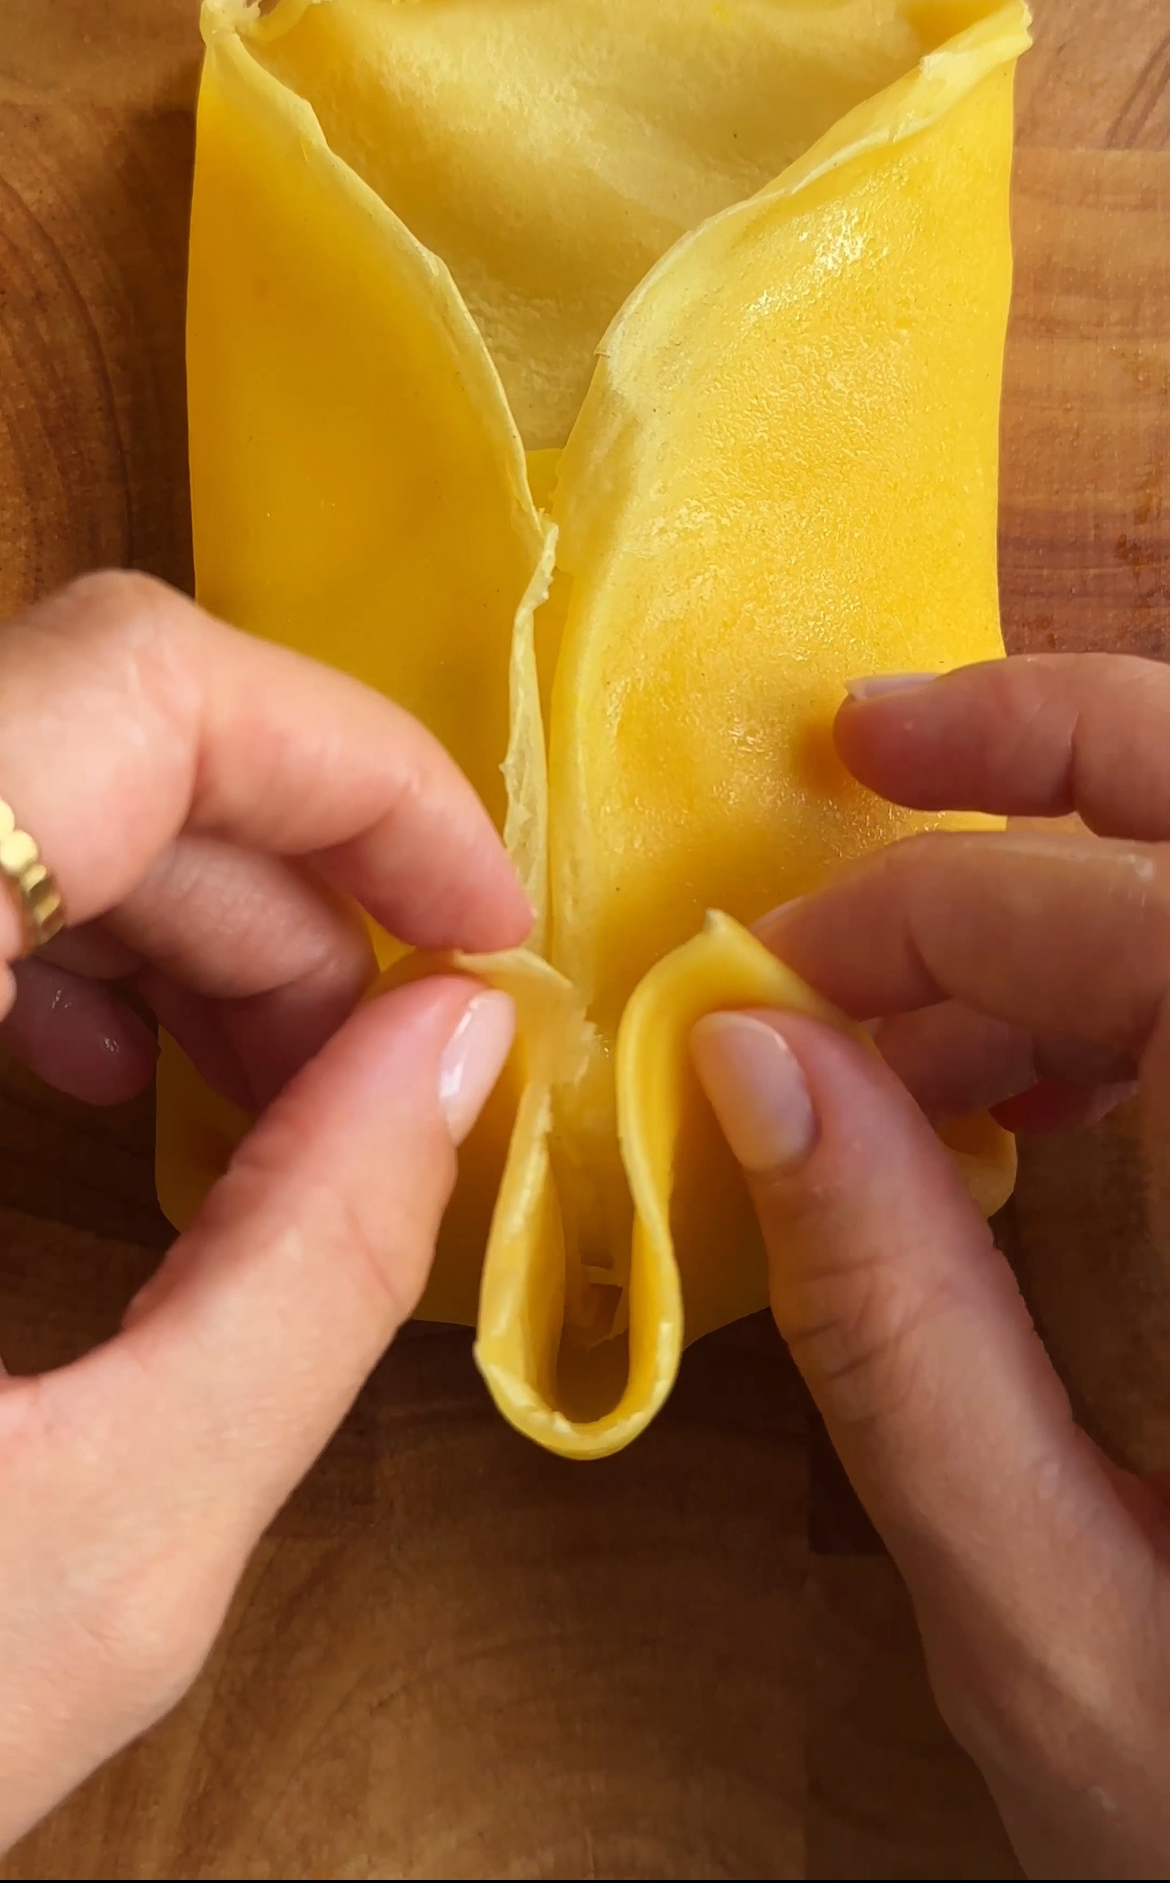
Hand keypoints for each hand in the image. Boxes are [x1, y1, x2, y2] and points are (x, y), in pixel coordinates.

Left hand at [0, 572, 528, 1853]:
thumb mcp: (91, 1548)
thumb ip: (313, 1263)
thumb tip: (453, 1045)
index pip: (133, 690)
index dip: (355, 773)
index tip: (477, 925)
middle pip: (77, 729)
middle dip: (285, 886)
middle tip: (385, 1071)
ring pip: (5, 785)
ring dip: (177, 913)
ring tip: (262, 1097)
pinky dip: (46, 937)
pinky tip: (95, 1074)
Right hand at [691, 654, 1169, 1880]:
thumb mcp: (1049, 1615)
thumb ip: (898, 1325)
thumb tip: (751, 1060)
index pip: (1143, 931)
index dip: (930, 911)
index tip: (768, 978)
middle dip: (1062, 734)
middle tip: (875, 733)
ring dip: (1087, 875)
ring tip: (911, 987)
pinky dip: (1147, 978)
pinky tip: (1040, 1066)